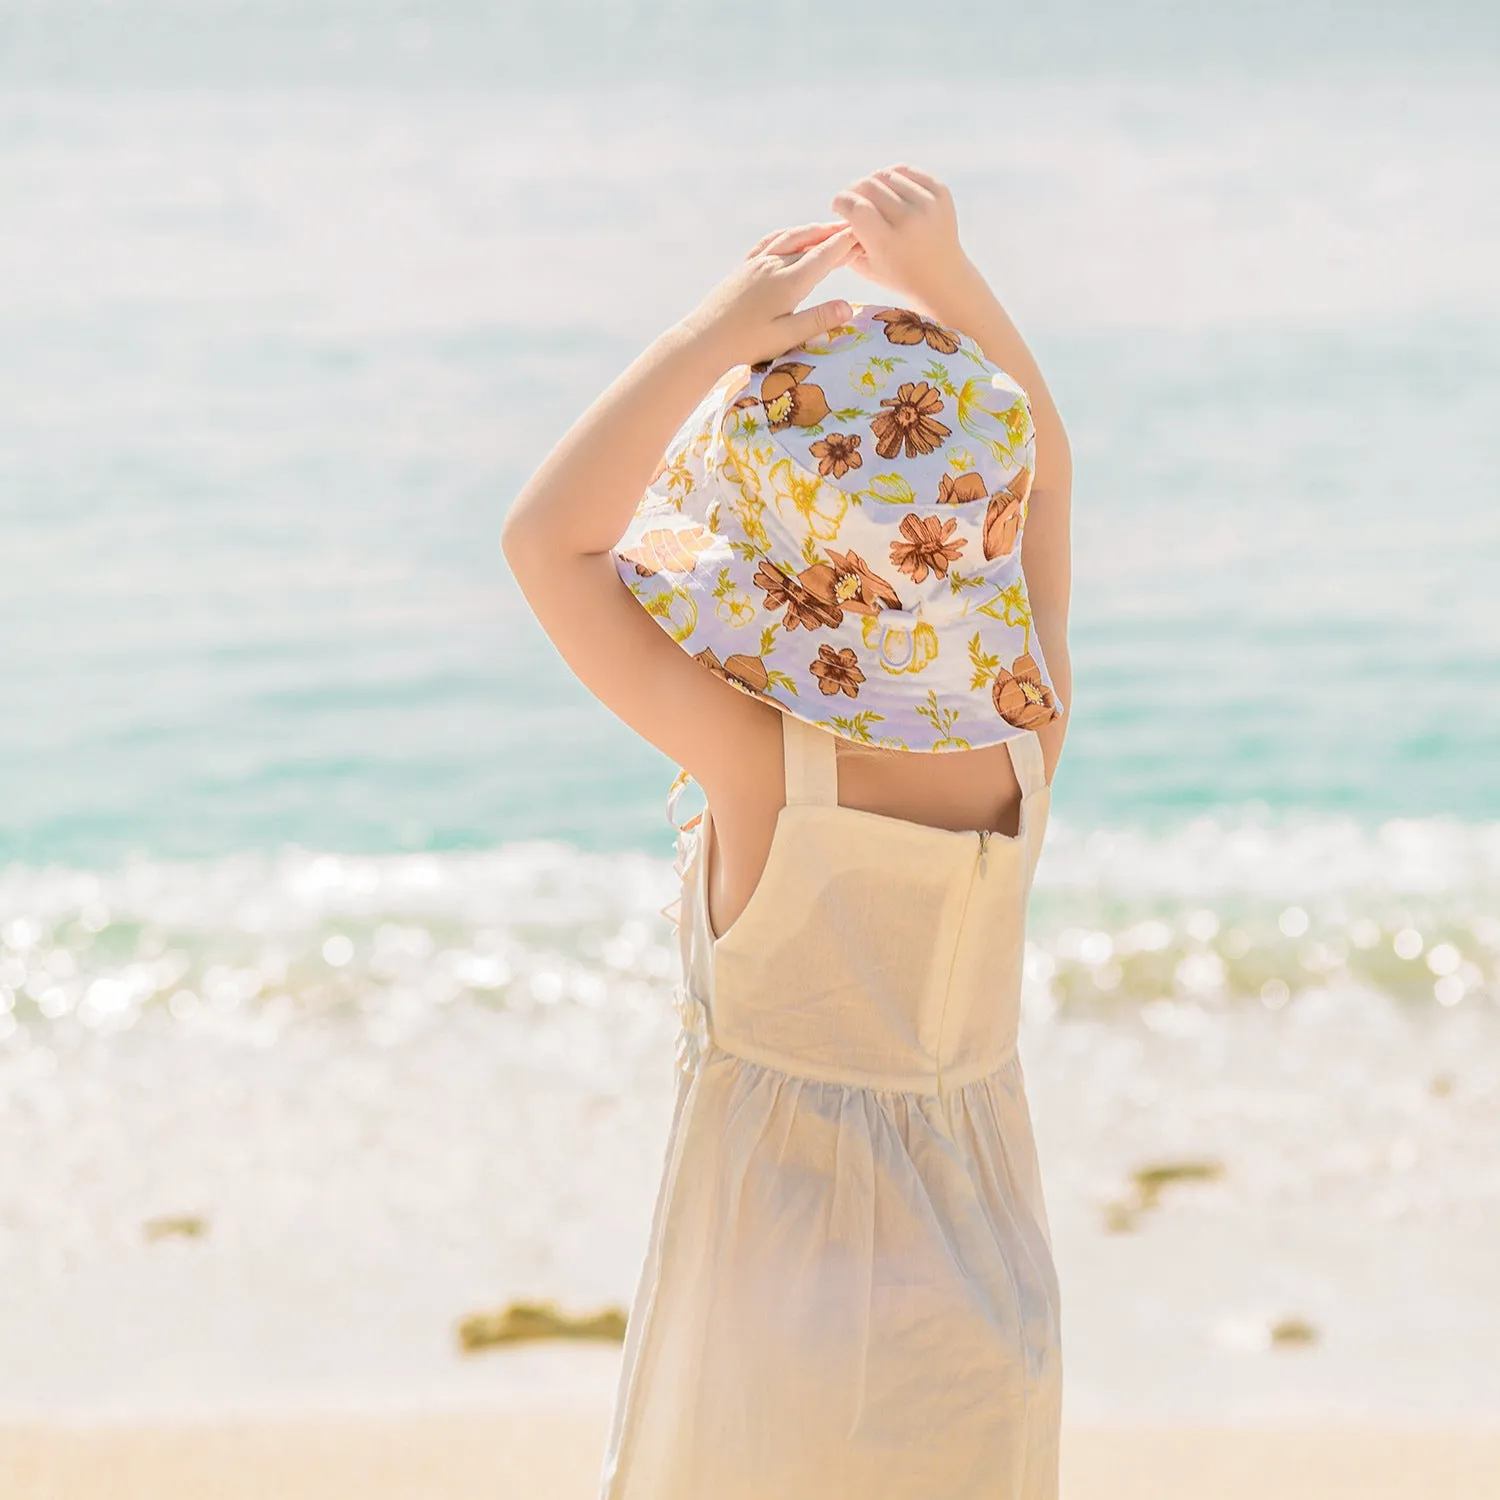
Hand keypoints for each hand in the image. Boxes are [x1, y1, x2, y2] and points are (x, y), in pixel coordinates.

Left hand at [683, 222, 857, 366]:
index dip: (845, 244)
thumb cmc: (745, 344)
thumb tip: (849, 307)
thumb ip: (817, 320)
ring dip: (812, 231)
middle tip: (854, 229)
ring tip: (829, 228)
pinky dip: (788, 235)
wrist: (703, 339)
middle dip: (833, 234)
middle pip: (810, 242)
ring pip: (790, 238)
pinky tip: (792, 236)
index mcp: (788, 282)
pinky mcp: (744, 268)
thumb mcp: (785, 336)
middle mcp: (773, 265)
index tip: (863, 235)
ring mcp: (756, 263)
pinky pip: (770, 242)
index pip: (823, 256)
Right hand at [831, 165, 970, 316]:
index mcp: (888, 242)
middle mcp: (909, 220)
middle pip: (868, 186)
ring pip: (886, 175)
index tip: (837, 206)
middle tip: (851, 200)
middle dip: (854, 190)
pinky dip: (892, 176)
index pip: (855, 206)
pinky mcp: (940, 192)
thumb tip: (840, 208)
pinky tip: (888, 190)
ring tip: (870, 196)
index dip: (841, 201)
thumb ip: (848, 238)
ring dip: (872, 183)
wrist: (943, 278)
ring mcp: (927, 204)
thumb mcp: (866, 266)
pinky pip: (906, 171)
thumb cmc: (898, 275)